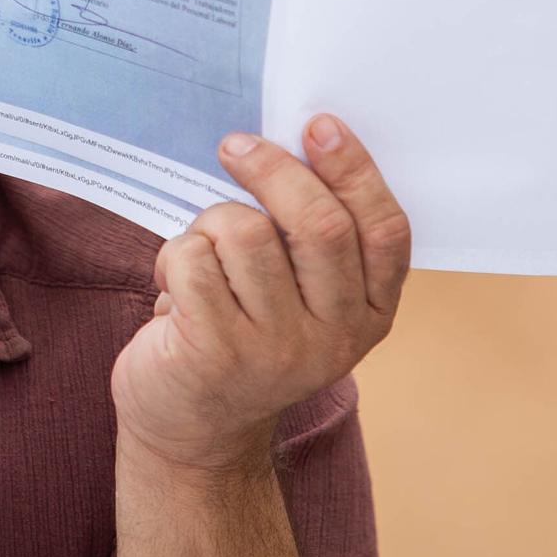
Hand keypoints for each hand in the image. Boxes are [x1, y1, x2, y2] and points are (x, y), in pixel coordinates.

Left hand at [111, 113, 412, 472]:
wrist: (193, 431)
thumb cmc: (241, 341)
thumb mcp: (299, 301)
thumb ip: (306, 242)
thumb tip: (286, 146)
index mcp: (369, 313)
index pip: (382, 232)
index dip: (354, 171)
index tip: (318, 125)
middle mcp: (334, 335)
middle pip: (317, 224)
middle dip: (273, 170)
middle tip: (236, 147)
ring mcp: (277, 348)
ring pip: (244, 232)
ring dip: (209, 225)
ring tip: (200, 259)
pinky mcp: (216, 352)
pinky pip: (192, 259)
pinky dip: (174, 256)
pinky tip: (174, 287)